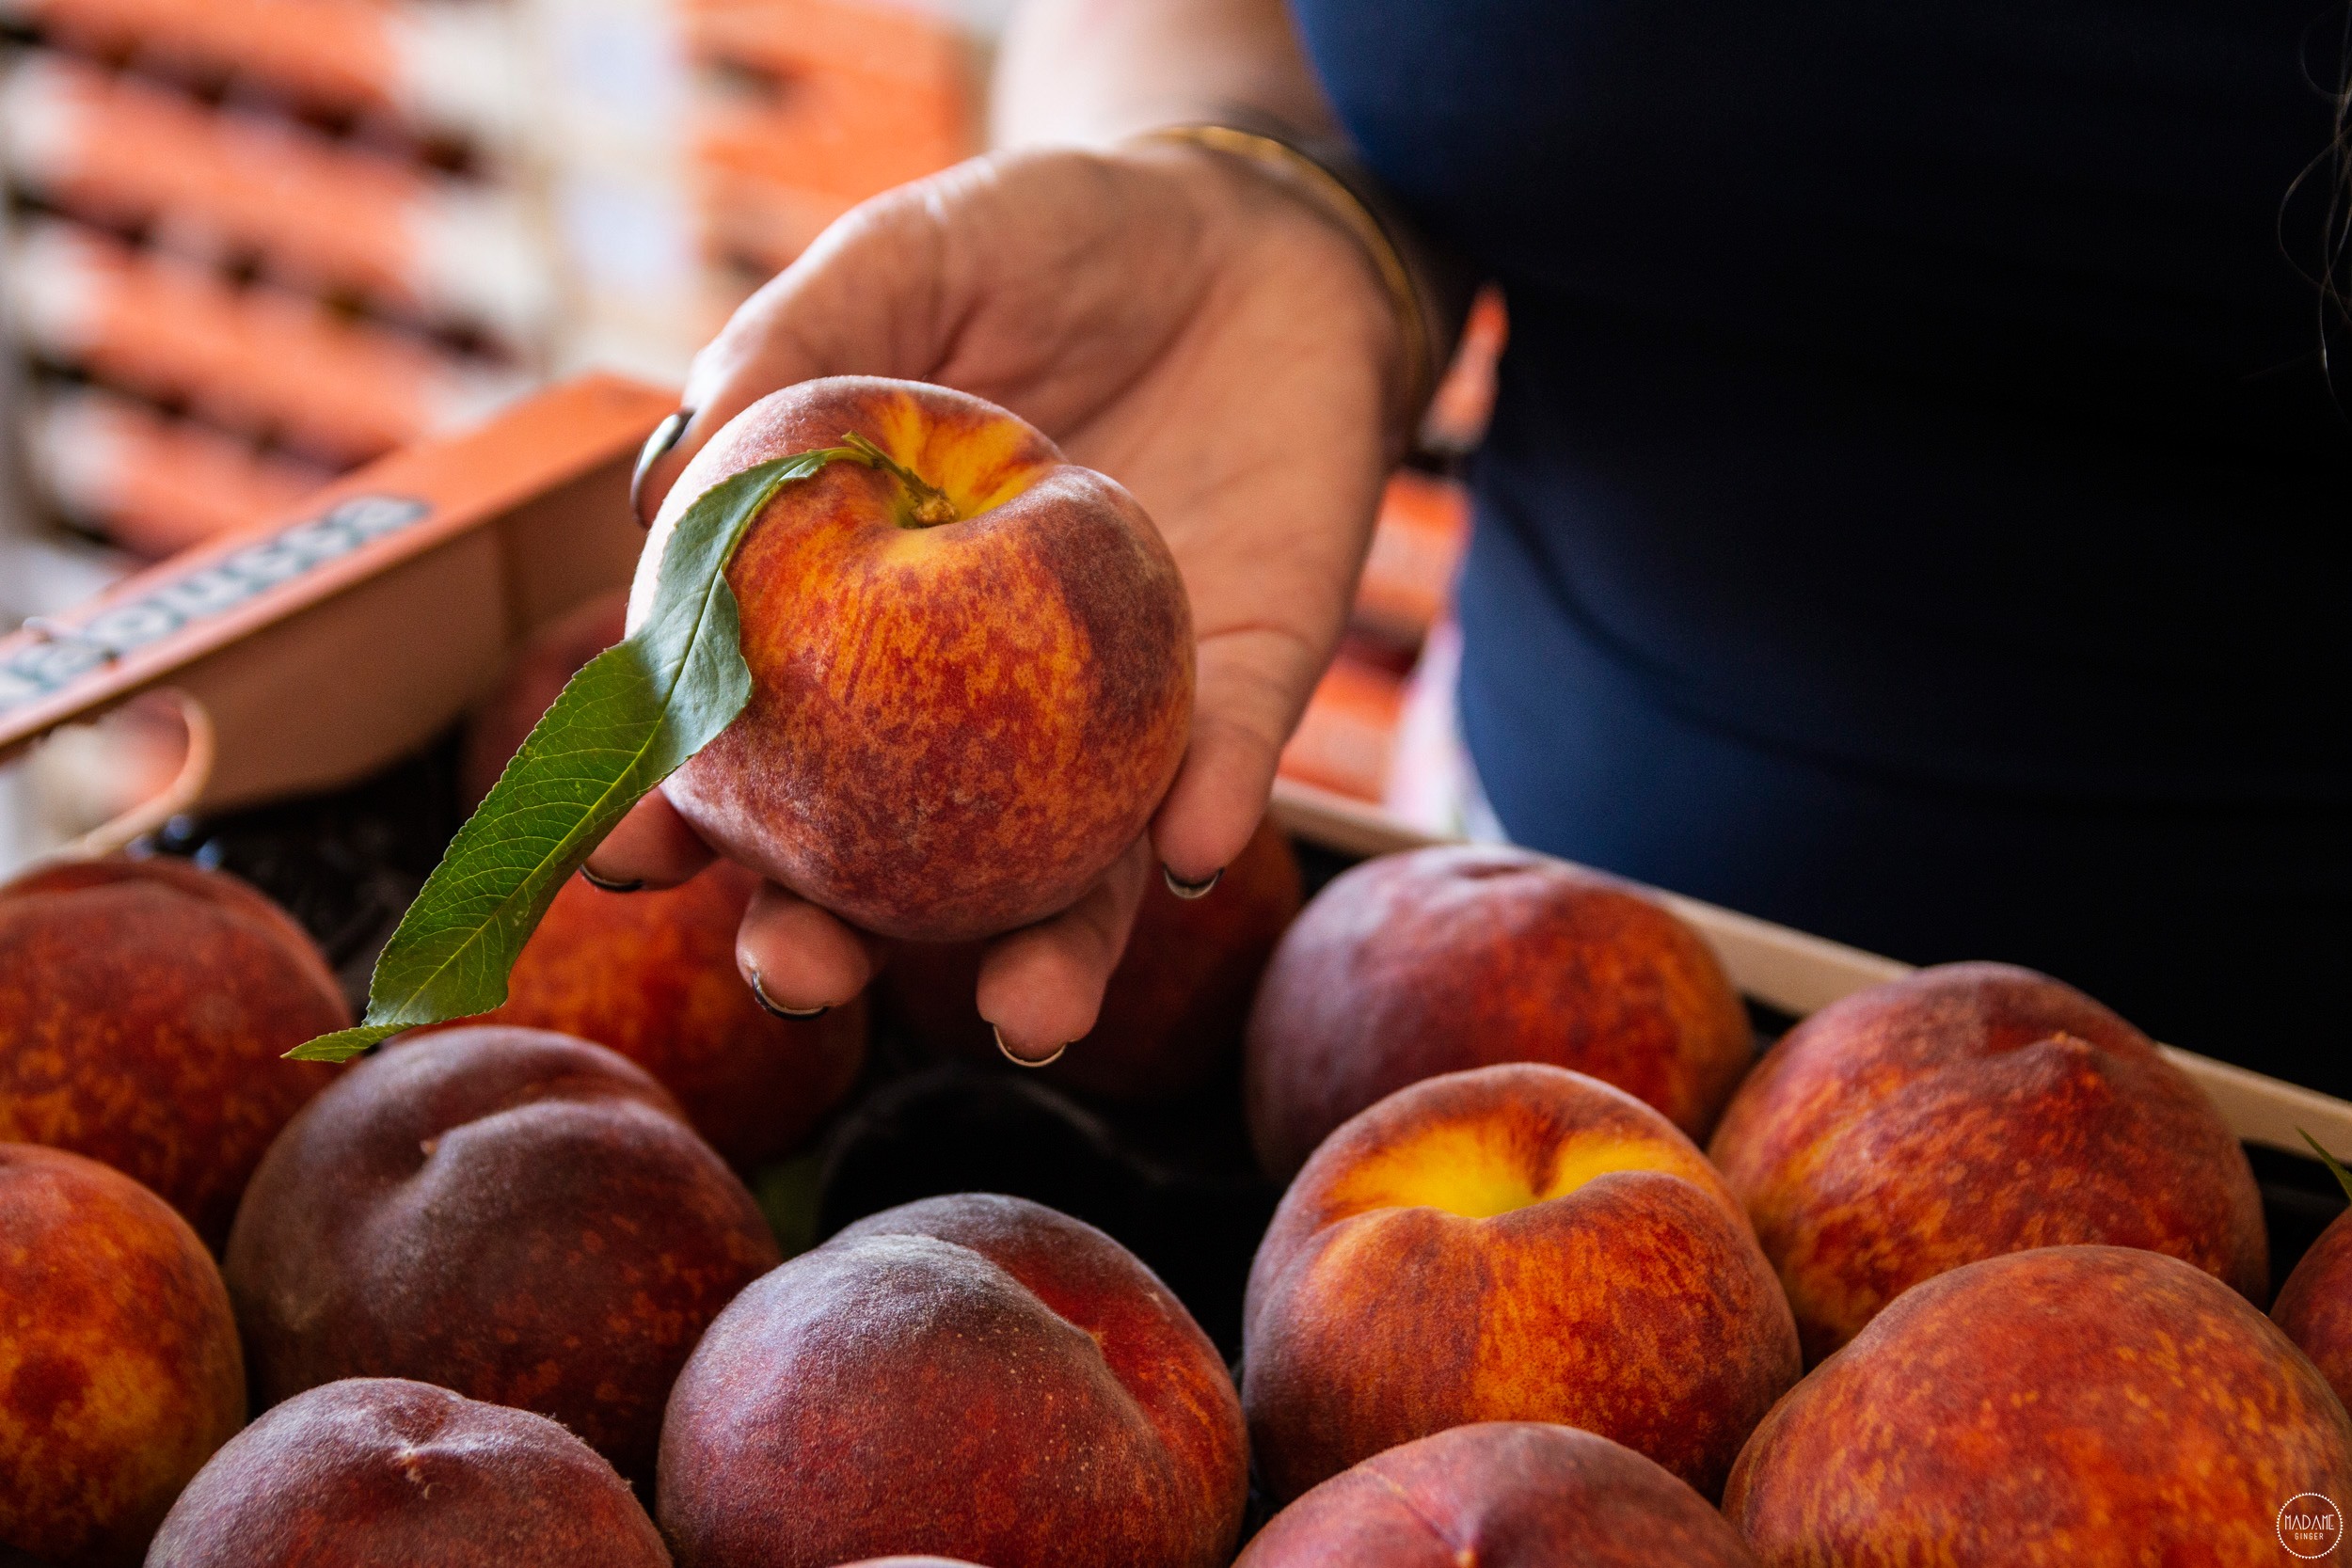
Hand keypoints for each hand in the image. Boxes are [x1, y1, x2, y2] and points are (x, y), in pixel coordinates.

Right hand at [590, 142, 1404, 1059]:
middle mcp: (983, 701)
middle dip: (842, 935)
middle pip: (897, 856)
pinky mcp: (1255, 679)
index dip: (688, 808)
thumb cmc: (1048, 245)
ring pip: (1075, 871)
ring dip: (1051, 956)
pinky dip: (1216, 808)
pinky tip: (1189, 850)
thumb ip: (786, 351)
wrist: (1246, 225)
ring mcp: (1119, 711)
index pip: (759, 744)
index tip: (628, 855)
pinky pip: (1234, 760)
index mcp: (868, 623)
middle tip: (796, 971)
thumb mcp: (898, 265)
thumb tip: (663, 494)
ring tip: (1022, 1016)